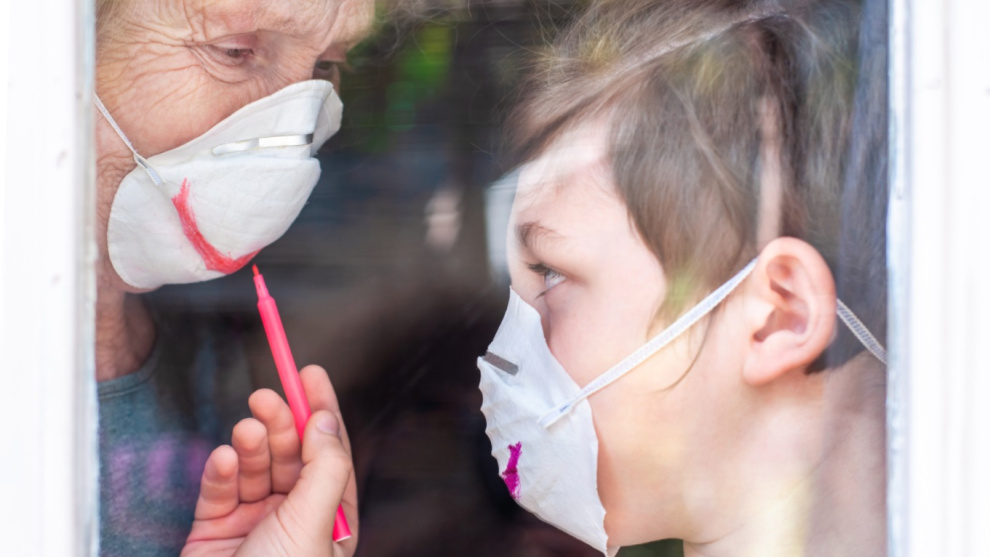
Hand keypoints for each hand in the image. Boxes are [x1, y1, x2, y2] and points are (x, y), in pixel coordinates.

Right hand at [182, 365, 357, 556]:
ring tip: (246, 430)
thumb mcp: (313, 522)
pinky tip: (223, 460)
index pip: (331, 453)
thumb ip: (325, 469)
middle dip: (280, 423)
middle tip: (265, 397)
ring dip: (250, 444)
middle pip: (290, 454)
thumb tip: (326, 421)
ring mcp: (254, 523)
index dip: (321, 410)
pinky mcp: (214, 530)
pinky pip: (219, 490)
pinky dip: (220, 472)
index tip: (310, 374)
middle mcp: (295, 518)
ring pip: (254, 468)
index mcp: (331, 520)